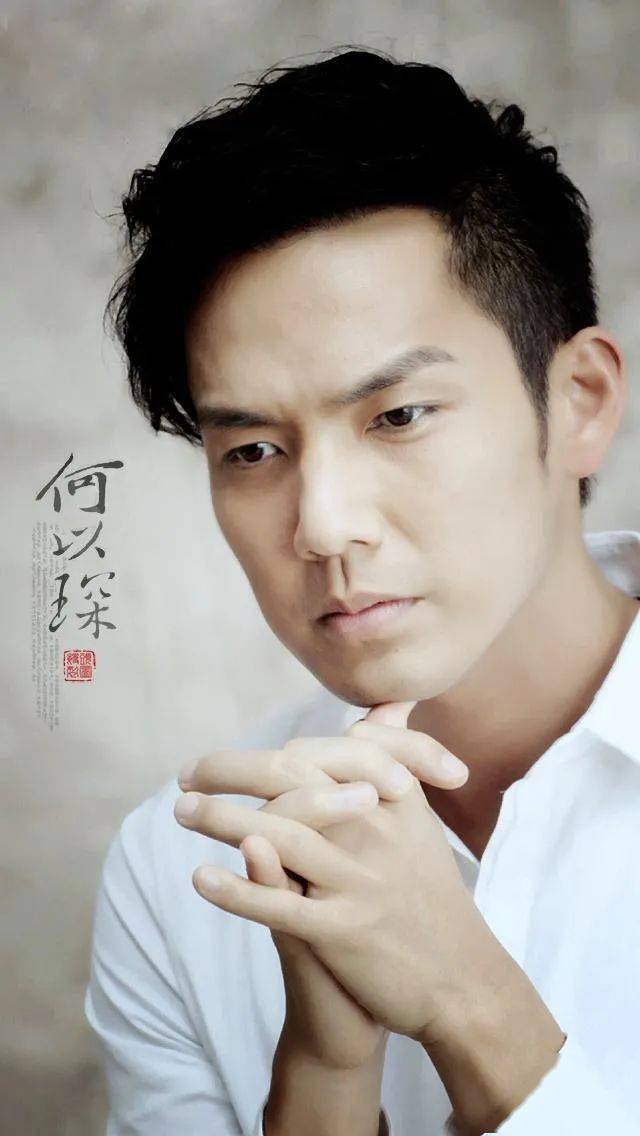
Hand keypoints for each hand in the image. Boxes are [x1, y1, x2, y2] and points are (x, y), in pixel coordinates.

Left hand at [174, 699, 476, 1048]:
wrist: (462, 977)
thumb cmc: (429, 891)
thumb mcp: (418, 819)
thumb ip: (396, 758)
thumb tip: (390, 703)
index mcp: (393, 796)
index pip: (319, 751)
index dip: (265, 752)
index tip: (222, 761)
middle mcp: (376, 829)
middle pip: (293, 777)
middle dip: (231, 770)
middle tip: (186, 776)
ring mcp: (361, 879)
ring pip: (282, 835)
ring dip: (222, 819)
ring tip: (183, 811)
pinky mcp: (347, 931)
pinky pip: (283, 906)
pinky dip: (239, 890)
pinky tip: (200, 877)